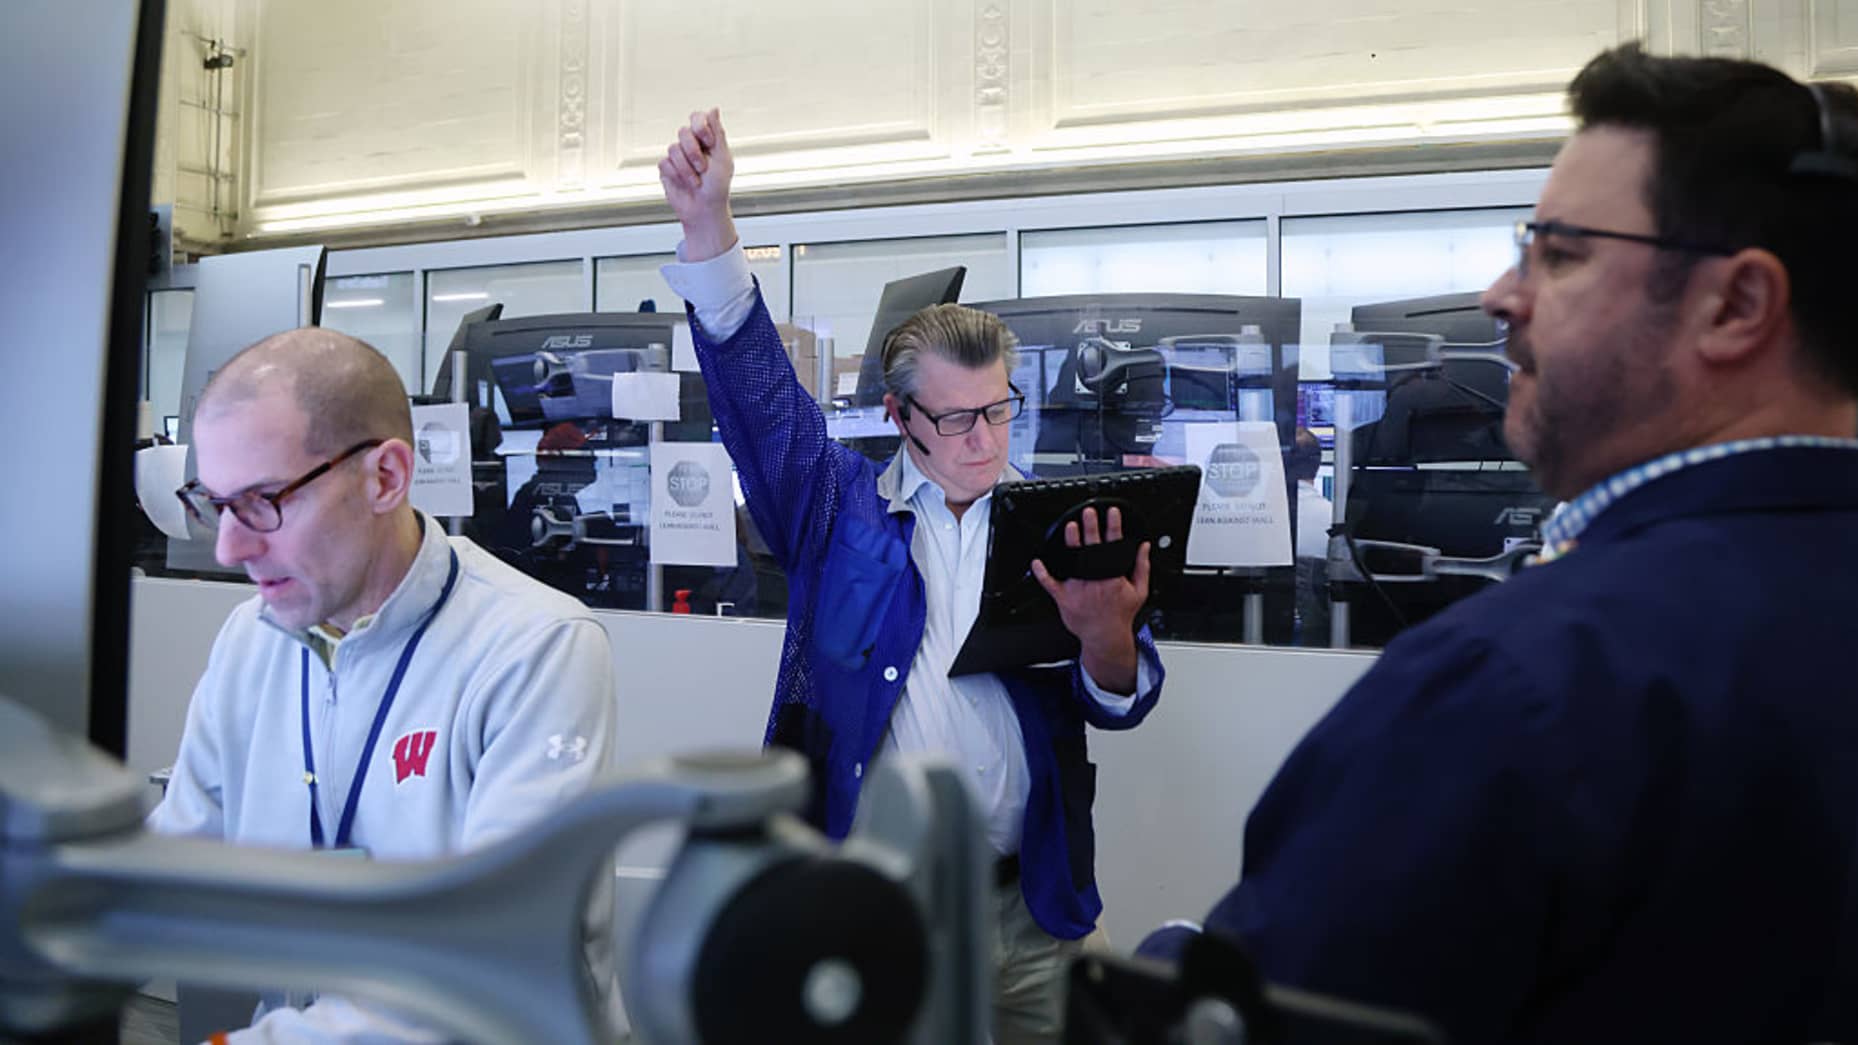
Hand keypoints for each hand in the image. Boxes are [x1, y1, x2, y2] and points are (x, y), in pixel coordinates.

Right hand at [657, 107, 737, 261]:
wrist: (704, 210)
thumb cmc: (717, 187)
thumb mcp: (722, 158)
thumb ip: (717, 133)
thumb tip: (714, 109)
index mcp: (707, 140)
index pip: (697, 118)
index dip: (700, 126)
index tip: (708, 142)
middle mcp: (691, 145)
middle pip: (683, 132)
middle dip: (693, 151)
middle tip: (703, 168)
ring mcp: (678, 156)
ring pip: (673, 148)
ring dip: (686, 168)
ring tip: (696, 181)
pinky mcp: (666, 168)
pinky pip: (665, 163)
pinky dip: (676, 175)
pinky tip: (684, 183)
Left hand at [1030, 506, 1150, 693]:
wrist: (1105, 636)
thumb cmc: (1121, 614)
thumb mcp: (1139, 591)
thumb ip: (1142, 566)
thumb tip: (1144, 547)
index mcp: (1114, 576)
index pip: (1114, 546)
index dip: (1113, 527)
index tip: (1111, 513)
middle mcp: (1096, 580)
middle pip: (1093, 549)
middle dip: (1091, 529)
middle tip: (1088, 513)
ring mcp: (1080, 589)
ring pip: (1074, 562)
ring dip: (1072, 544)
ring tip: (1070, 527)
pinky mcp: (1065, 598)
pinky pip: (1052, 585)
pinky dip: (1043, 574)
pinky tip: (1038, 562)